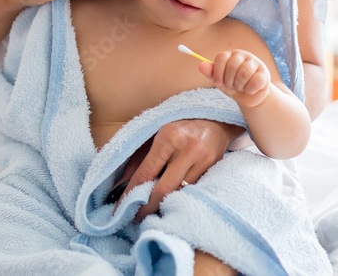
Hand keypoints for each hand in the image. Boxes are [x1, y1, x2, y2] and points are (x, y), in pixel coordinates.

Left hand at [113, 119, 238, 222]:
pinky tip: (168, 204)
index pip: (146, 173)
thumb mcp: (157, 134)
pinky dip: (177, 199)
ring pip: (179, 194)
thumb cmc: (180, 126)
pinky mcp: (214, 169)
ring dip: (162, 206)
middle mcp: (187, 149)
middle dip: (146, 208)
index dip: (131, 193)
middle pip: (163, 189)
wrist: (217, 118)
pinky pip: (192, 191)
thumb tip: (120, 185)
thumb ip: (139, 159)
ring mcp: (203, 160)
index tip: (120, 209)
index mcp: (169, 137)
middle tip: (134, 218)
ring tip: (149, 213)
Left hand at [198, 49, 270, 108]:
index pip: (221, 57)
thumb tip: (200, 65)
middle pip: (232, 66)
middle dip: (229, 81)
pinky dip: (250, 89)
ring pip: (244, 73)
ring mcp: (255, 62)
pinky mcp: (264, 72)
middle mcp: (243, 55)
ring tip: (241, 87)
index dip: (217, 72)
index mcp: (231, 55)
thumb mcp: (220, 81)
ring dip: (240, 85)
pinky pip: (255, 81)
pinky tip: (250, 89)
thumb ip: (211, 72)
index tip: (218, 84)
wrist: (249, 97)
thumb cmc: (233, 85)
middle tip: (232, 86)